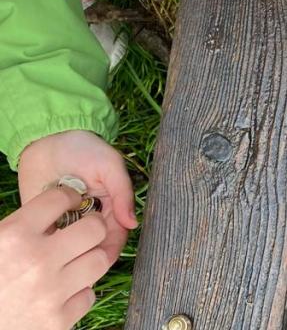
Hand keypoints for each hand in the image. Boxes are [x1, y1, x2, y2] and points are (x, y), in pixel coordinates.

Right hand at [0, 188, 111, 329]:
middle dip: (92, 226)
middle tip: (84, 231)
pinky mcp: (58, 320)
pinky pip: (89, 295)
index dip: (68, 196)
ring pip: (100, 260)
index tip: (72, 201)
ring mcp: (51, 292)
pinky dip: (79, 292)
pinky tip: (64, 291)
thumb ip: (20, 227)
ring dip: (90, 258)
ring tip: (76, 261)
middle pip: (94, 228)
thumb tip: (54, 209)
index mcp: (13, 236)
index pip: (58, 198)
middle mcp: (36, 261)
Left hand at [18, 131, 136, 263]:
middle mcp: (88, 219)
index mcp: (109, 209)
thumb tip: (133, 223)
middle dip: (87, 255)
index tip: (102, 259)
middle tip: (78, 259)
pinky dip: (47, 243)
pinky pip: (46, 238)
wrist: (47, 138)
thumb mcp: (110, 166)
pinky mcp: (43, 220)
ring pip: (69, 247)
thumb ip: (123, 193)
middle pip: (92, 246)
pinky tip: (47, 246)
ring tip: (62, 256)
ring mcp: (66, 221)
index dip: (110, 249)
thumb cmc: (84, 148)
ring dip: (67, 253)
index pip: (114, 236)